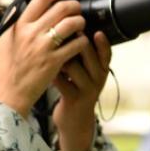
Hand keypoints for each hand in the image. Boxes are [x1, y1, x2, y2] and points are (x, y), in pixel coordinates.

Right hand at [0, 0, 91, 115]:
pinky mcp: (55, 61)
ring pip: (71, 24)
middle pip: (61, 8)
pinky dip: (82, 41)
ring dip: (80, 22)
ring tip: (81, 25)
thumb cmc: (7, 68)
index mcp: (19, 26)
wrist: (9, 94)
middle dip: (74, 6)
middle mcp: (31, 33)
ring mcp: (44, 47)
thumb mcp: (4, 41)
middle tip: (77, 8)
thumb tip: (20, 7)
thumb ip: (12, 23)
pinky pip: (76, 44)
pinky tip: (81, 42)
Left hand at [52, 30, 112, 150]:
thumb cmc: (77, 89)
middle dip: (77, 43)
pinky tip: (42, 68)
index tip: (96, 31)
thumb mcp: (88, 74)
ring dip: (59, 56)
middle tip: (63, 32)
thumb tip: (73, 30)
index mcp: (103, 70)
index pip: (107, 54)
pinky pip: (60, 80)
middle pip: (90, 56)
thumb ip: (84, 56)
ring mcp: (87, 90)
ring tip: (49, 49)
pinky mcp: (74, 99)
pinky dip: (51, 72)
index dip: (103, 43)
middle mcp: (98, 79)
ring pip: (73, 66)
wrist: (75, 120)